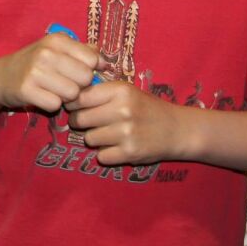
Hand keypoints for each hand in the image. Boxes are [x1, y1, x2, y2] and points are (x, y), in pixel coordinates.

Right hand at [0, 33, 98, 113]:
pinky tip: (42, 96)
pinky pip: (55, 105)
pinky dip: (51, 105)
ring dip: (65, 97)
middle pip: (85, 78)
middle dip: (78, 86)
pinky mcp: (26, 90)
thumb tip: (106, 62)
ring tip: (53, 90)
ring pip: (72, 94)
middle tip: (63, 84)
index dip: (88, 70)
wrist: (0, 76)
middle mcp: (46, 53)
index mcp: (57, 40)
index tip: (76, 73)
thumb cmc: (35, 63)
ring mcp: (35, 71)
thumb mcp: (57, 49)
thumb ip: (83, 52)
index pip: (92, 60)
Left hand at [65, 81, 188, 164]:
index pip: (80, 97)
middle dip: (79, 122)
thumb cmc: (146, 108)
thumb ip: (100, 91)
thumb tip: (68, 93)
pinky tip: (116, 147)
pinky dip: (105, 154)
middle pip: (80, 119)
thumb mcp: (127, 91)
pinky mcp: (129, 153)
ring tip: (107, 134)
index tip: (74, 106)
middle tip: (87, 122)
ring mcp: (126, 133)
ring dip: (93, 138)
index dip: (72, 103)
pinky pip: (101, 156)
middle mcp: (122, 110)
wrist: (177, 130)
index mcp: (120, 90)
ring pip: (88, 139)